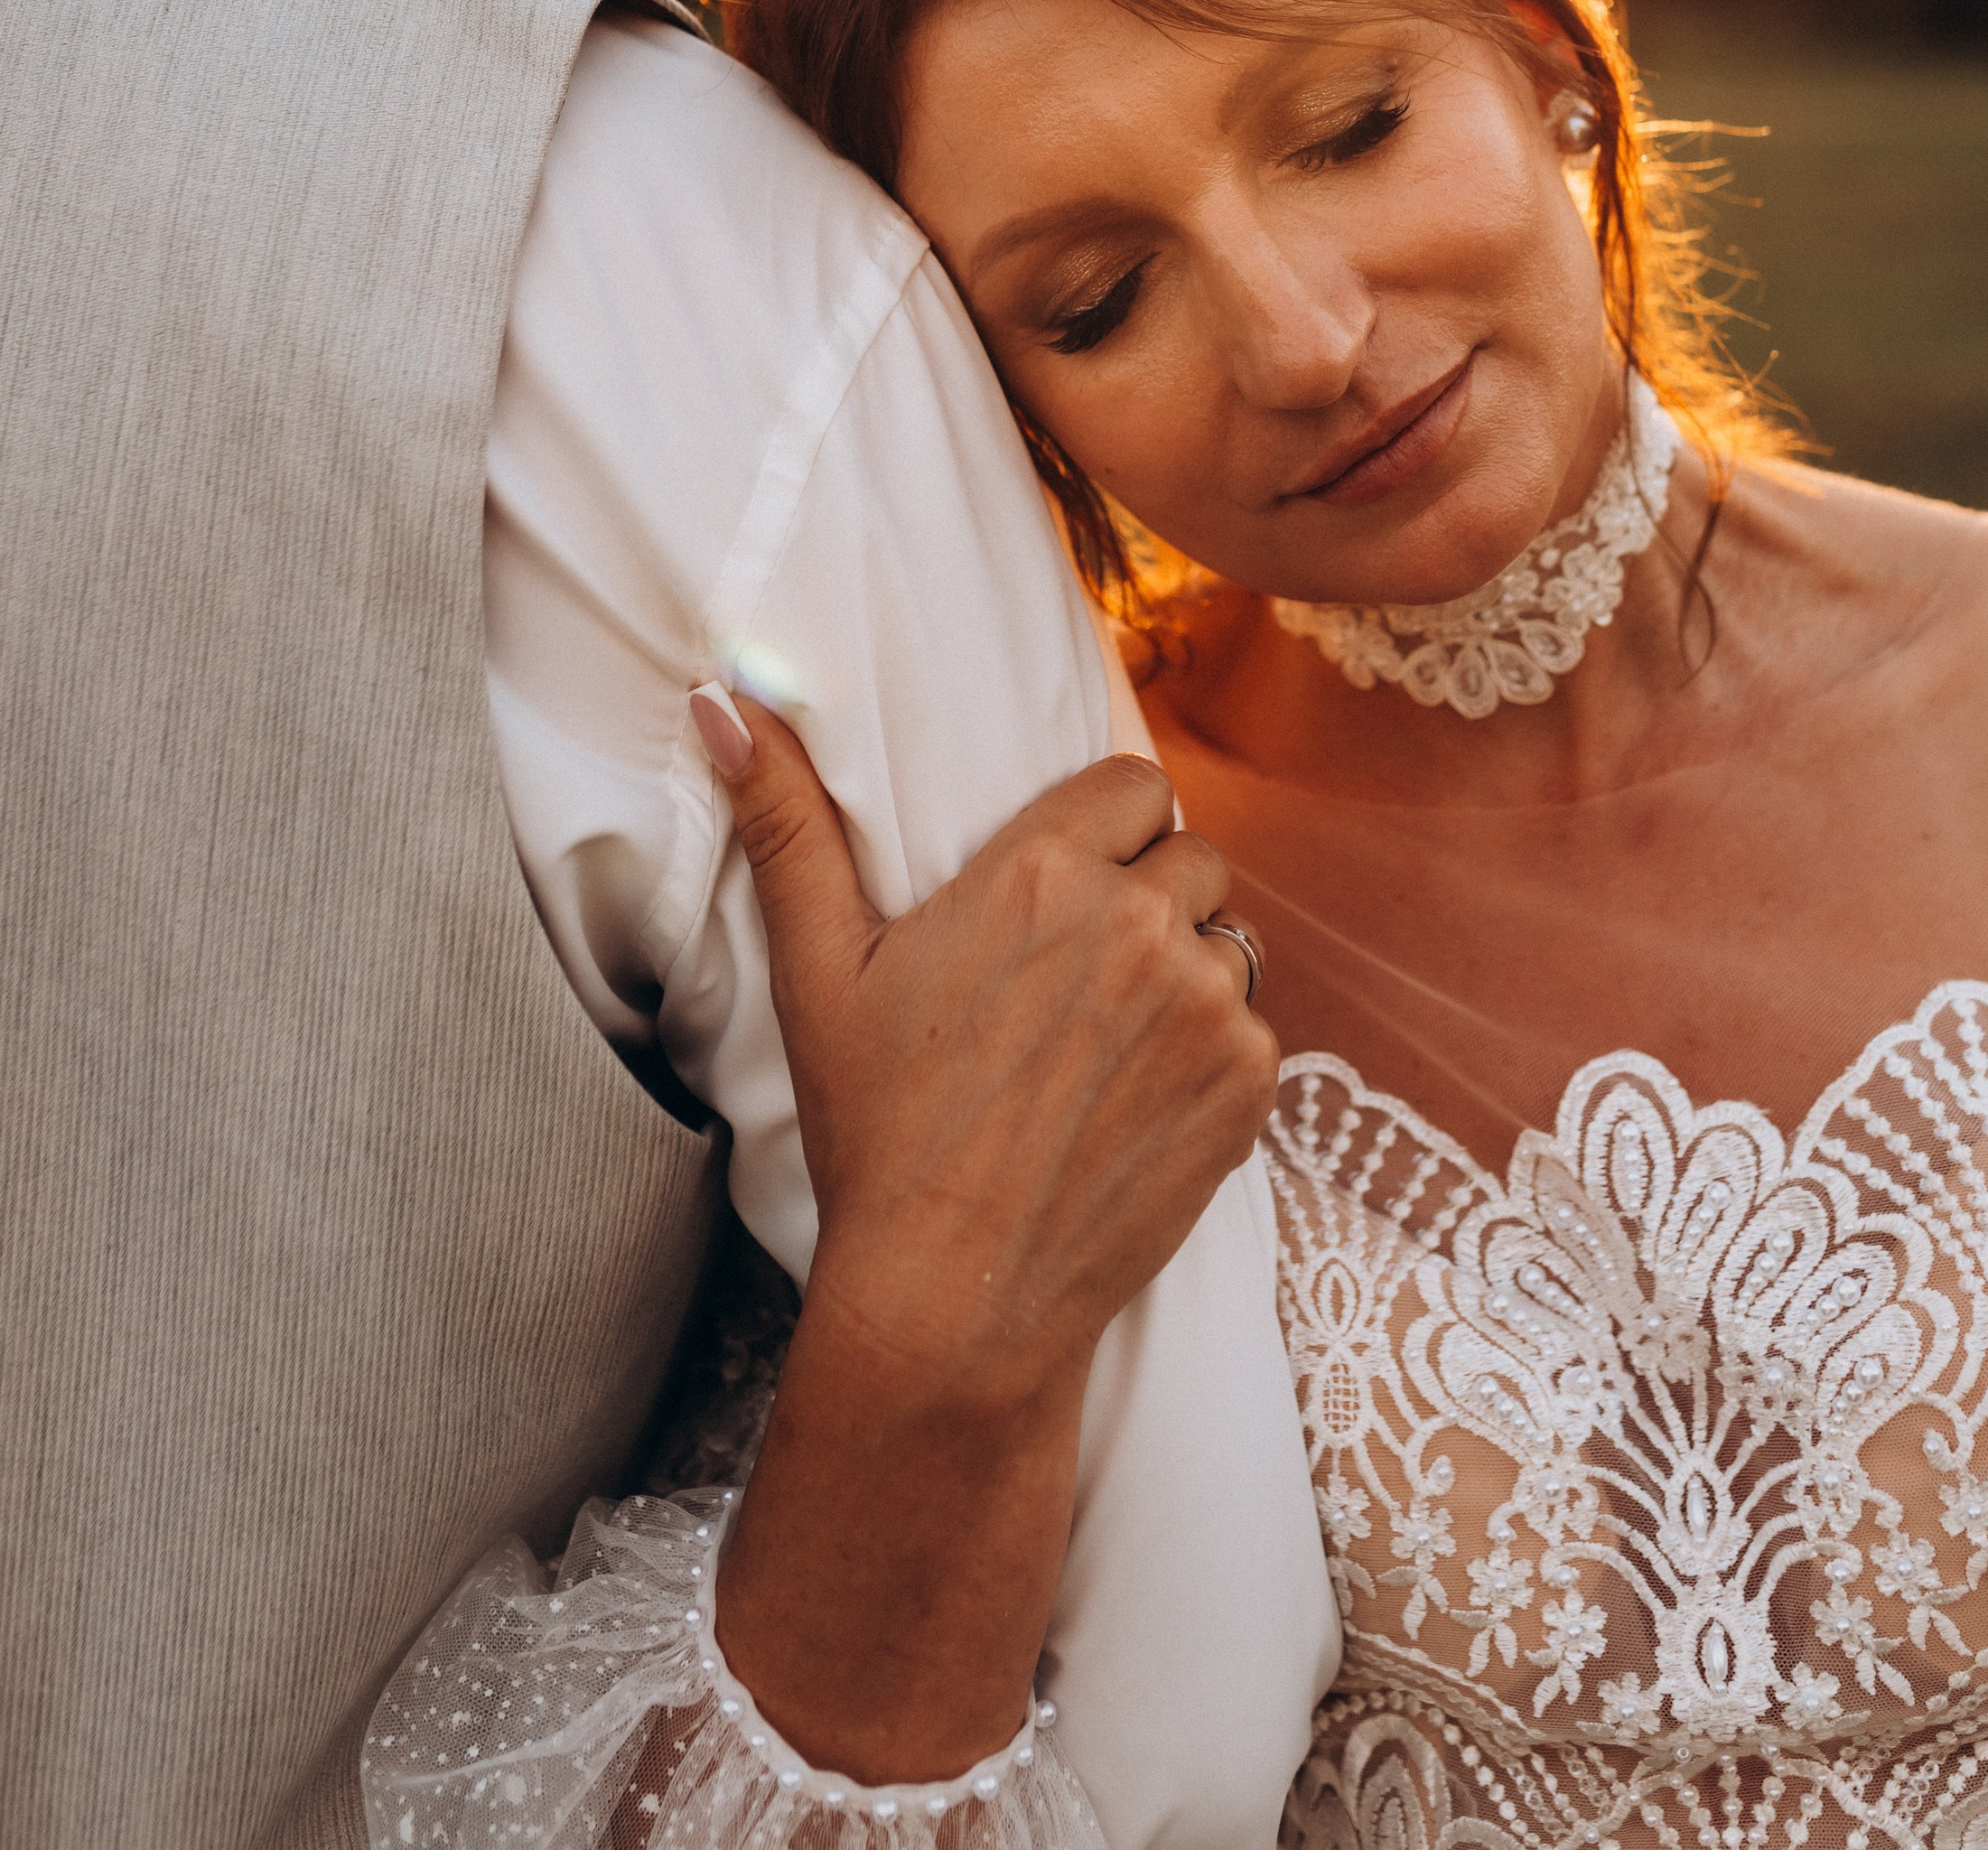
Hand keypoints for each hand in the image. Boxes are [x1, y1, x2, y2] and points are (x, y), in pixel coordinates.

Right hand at [692, 689, 1275, 1413]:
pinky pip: (1253, 1029)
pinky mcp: (1248, 1083)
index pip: (1135, 782)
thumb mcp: (819, 969)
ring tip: (1105, 1044)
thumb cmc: (878, 1131)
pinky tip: (1135, 1105)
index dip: (1106, 829)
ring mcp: (1206, 1002)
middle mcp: (1138, 918)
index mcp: (1042, 870)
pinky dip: (1211, 1058)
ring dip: (1187, 972)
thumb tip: (722, 699)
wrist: (954, 1299)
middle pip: (1190, 852)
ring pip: (1228, 939)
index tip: (1068, 886)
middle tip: (1079, 978)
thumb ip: (786, 822)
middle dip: (1149, 894)